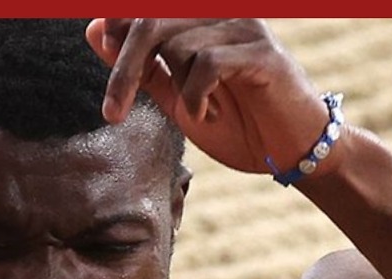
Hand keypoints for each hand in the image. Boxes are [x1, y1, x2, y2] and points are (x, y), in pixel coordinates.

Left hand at [85, 19, 333, 175]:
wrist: (294, 152)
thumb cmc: (241, 126)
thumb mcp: (180, 99)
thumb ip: (144, 67)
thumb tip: (96, 29)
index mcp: (201, 19)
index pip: (146, 10)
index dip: (117, 29)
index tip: (104, 63)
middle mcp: (222, 13)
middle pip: (151, 21)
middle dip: (125, 69)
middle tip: (113, 113)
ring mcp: (244, 28)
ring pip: (178, 44)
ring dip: (178, 91)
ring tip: (201, 114)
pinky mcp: (262, 54)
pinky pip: (208, 63)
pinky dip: (196, 97)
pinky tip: (207, 115)